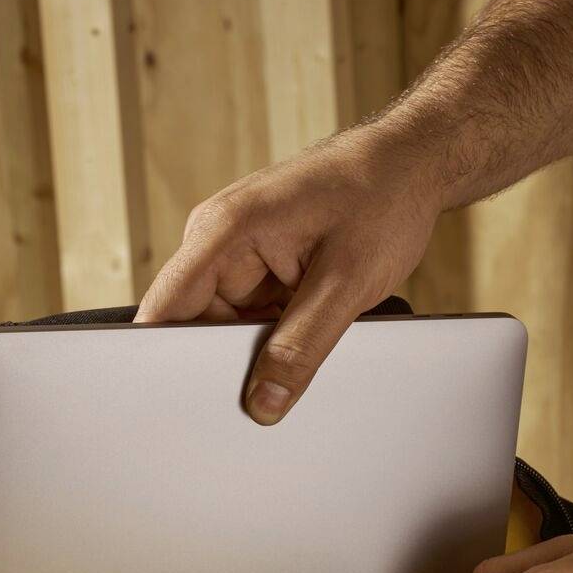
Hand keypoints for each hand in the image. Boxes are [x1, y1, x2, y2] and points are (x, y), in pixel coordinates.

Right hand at [135, 124, 443, 422]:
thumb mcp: (346, 283)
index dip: (160, 360)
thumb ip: (302, 347)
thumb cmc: (383, 197)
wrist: (412, 166)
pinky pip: (252, 321)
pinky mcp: (262, 269)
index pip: (164, 308)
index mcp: (223, 230)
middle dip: (219, 364)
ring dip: (254, 352)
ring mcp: (239, 256)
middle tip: (262, 396)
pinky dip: (275, 340)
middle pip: (193, 326)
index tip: (173, 406)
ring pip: (226, 330)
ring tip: (298, 351)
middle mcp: (220, 241)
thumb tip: (264, 402)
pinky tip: (304, 338)